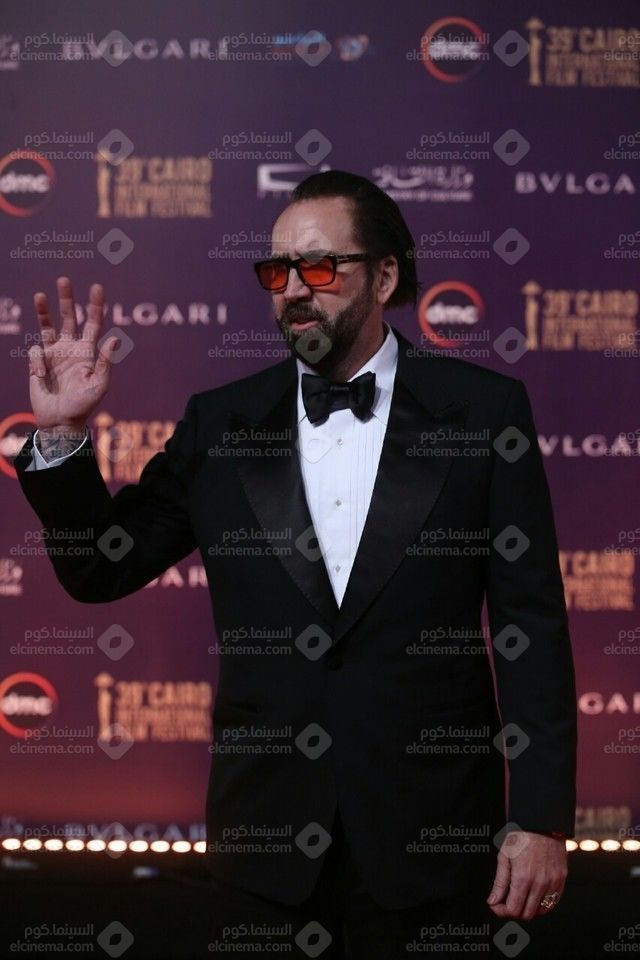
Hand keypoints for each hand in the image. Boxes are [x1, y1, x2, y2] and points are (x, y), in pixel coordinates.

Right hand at [27, 276, 118, 430]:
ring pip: (47, 325)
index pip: (93, 323)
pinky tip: (43, 377)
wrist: (60, 420)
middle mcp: (70, 348)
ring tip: (40, 295)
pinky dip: (38, 363)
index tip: (96, 287)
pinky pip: (36, 352)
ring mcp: (53, 354)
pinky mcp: (38, 362)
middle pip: (69, 317)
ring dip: (44, 310)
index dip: (95, 306)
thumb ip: (106, 362)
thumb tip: (114, 339)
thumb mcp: (99, 385)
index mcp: (88, 352)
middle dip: (67, 299)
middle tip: (64, 279)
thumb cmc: (83, 405)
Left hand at [487, 830, 567, 919]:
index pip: (513, 909)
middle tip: (506, 901)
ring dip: (529, 908)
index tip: (496, 905)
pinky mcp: (561, 880)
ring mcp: (553, 883)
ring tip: (520, 896)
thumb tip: (493, 900)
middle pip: (527, 914)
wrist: (542, 823)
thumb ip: (499, 882)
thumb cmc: (522, 836)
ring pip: (541, 911)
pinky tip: (533, 894)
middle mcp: (540, 884)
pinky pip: (553, 902)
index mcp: (523, 878)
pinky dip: (542, 903)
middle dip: (514, 911)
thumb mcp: (504, 856)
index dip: (501, 911)